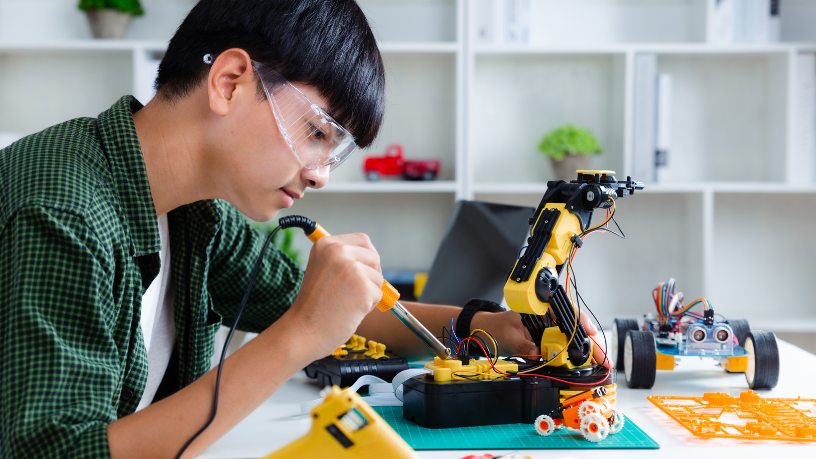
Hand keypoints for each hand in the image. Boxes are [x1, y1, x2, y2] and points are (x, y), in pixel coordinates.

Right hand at [285, 233, 383, 359]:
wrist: (302, 331)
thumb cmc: (314, 306)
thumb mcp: (322, 270)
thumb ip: (344, 260)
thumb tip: (374, 260)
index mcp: (326, 244)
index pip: (363, 240)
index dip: (366, 258)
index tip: (360, 272)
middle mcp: (338, 251)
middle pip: (374, 257)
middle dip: (371, 275)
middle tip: (353, 292)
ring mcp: (351, 268)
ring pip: (378, 277)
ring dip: (368, 293)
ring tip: (346, 303)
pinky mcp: (363, 287)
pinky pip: (380, 294)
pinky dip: (369, 306)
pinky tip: (350, 311)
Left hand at [470, 310, 612, 369]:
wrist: (486, 330)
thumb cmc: (496, 327)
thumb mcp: (508, 337)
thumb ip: (523, 346)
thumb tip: (536, 354)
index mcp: (540, 309)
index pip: (566, 312)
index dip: (581, 322)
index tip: (591, 332)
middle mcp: (548, 317)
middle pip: (575, 328)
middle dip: (591, 343)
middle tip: (603, 359)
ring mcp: (549, 329)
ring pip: (573, 338)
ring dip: (586, 351)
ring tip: (599, 363)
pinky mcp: (547, 340)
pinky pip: (565, 347)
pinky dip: (575, 356)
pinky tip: (585, 364)